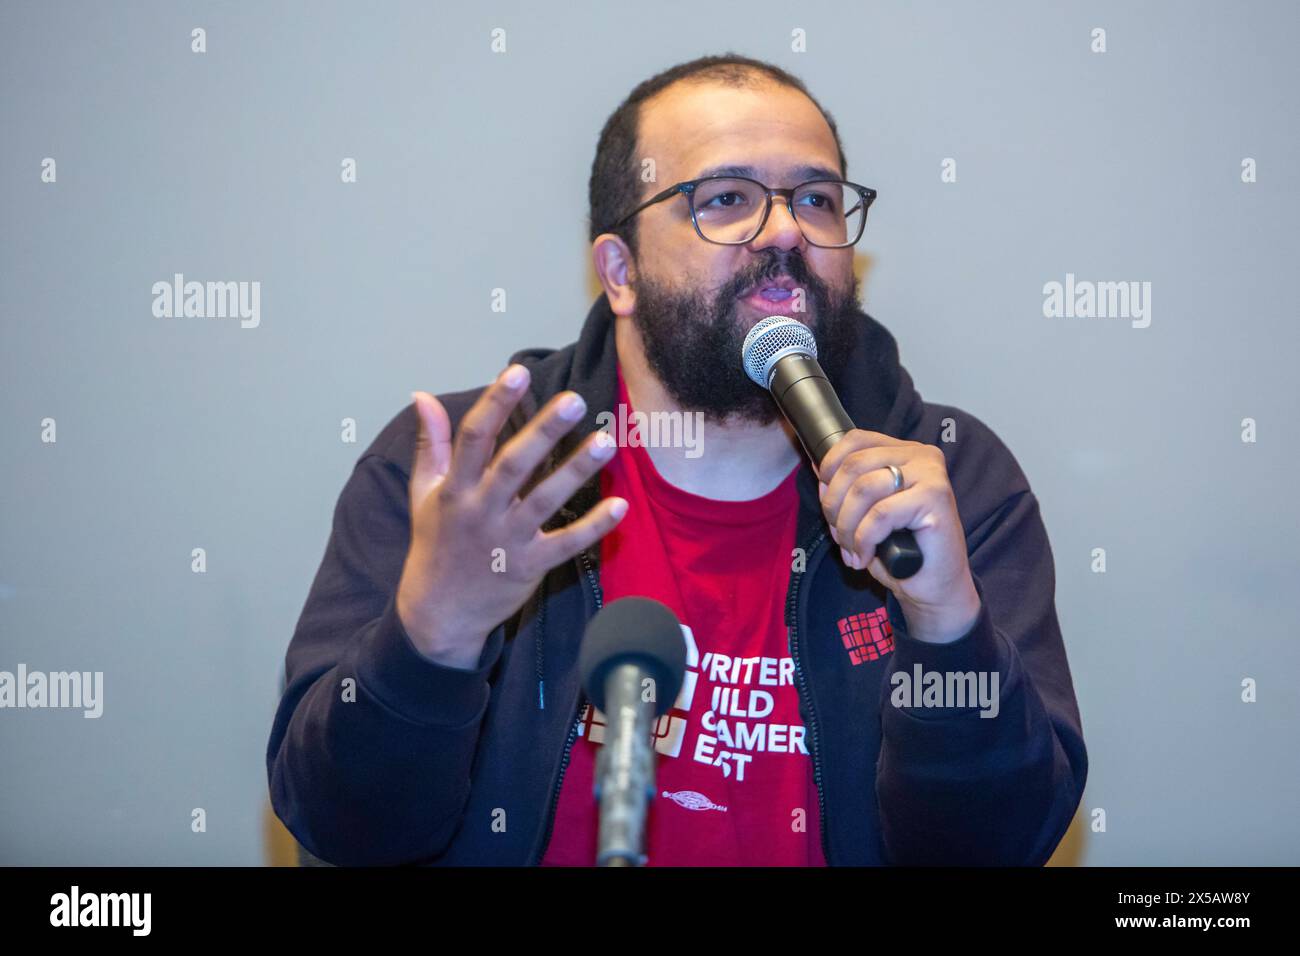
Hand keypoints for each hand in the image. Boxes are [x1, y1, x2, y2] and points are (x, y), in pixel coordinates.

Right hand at [396, 364, 626, 667]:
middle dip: (543, 431)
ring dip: (576, 471)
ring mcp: (506, 541)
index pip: (474, 438)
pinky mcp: (530, 567)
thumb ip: (431, 443)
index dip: (495, 403)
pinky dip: (593, 526)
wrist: (439, 614)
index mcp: (454, 489)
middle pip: (513, 465)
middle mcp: (480, 512)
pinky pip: (566, 544)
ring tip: (606, 441)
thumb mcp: (423, 492)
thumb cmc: (435, 544)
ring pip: (545, 501)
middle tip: (575, 400)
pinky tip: (620, 504)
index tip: (519, 372)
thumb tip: (423, 395)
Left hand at [817, 431, 979, 644]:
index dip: (829, 467)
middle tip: (839, 535)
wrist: (935, 587)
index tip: (827, 500)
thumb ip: (847, 486)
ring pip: (863, 489)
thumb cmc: (900, 550)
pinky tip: (865, 557)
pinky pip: (880, 514)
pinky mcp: (936, 498)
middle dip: (834, 506)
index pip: (855, 440)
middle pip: (853, 465)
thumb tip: (817, 466)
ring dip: (847, 527)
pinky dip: (864, 540)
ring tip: (851, 550)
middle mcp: (921, 456)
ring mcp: (931, 475)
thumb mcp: (865, 512)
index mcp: (905, 452)